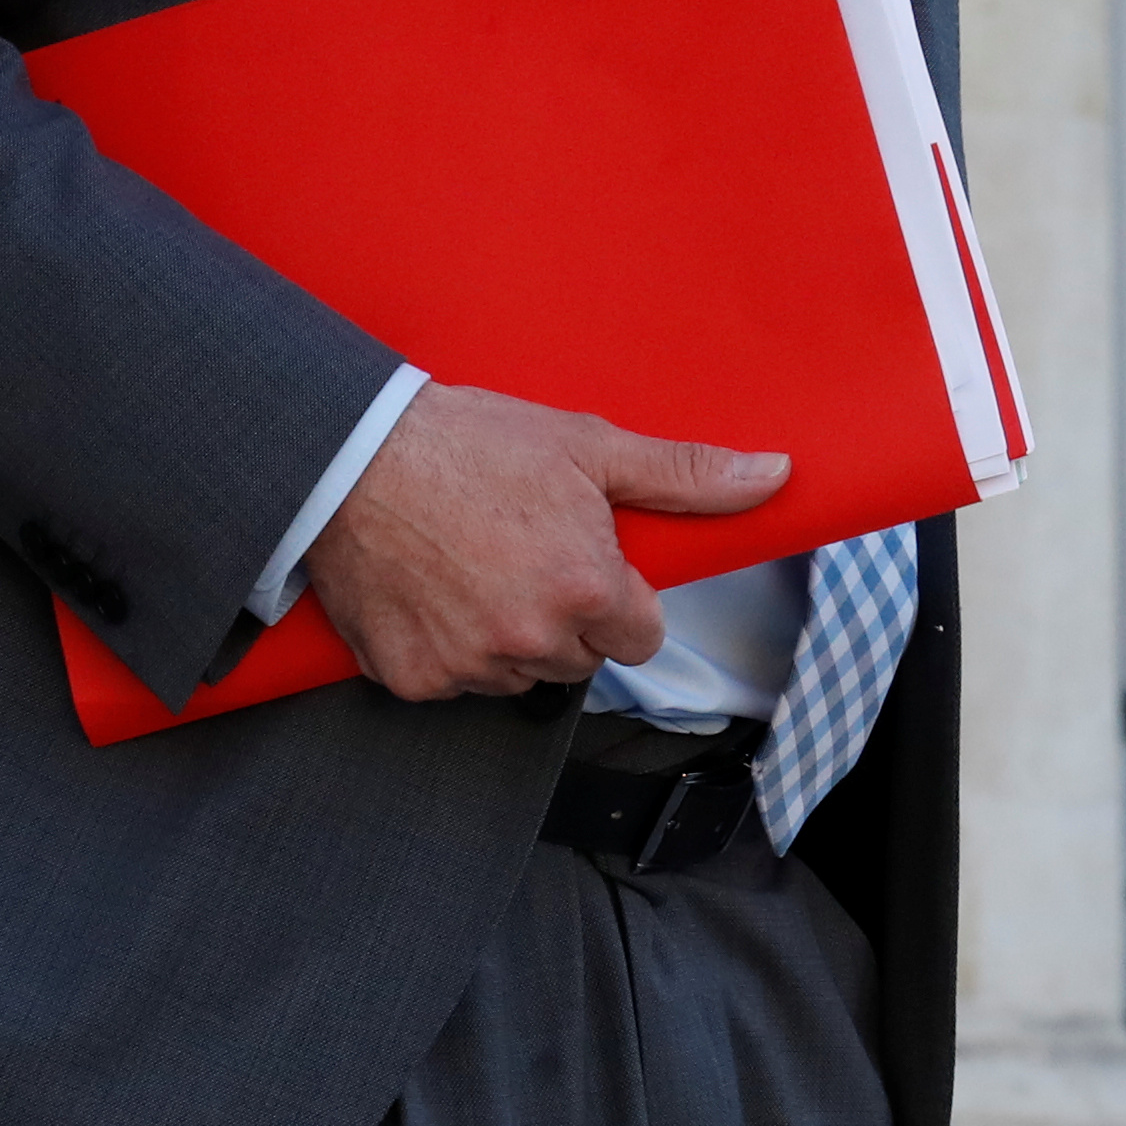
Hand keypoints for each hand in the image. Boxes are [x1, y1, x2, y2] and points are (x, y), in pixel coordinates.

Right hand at [304, 384, 787, 701]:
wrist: (350, 455)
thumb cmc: (470, 442)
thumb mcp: (588, 446)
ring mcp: (469, 666)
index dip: (616, 595)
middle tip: (521, 552)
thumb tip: (774, 476)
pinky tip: (430, 592)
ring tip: (472, 567)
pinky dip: (445, 649)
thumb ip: (684, 475)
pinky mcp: (412, 680)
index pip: (640, 634)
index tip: (581, 559)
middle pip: (580, 659)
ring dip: (507, 639)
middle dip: (564, 618)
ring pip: (518, 676)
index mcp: (585, 587)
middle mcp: (531, 639)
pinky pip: (453, 683)